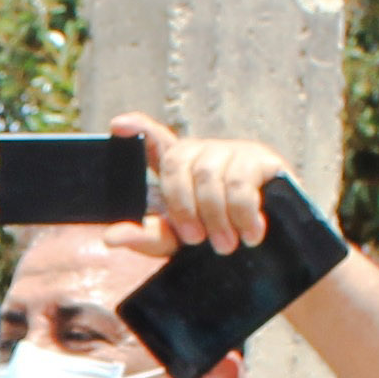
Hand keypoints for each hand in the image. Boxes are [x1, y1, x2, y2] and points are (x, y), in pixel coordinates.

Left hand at [107, 114, 292, 259]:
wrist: (268, 252)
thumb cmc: (212, 241)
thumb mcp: (172, 243)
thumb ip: (142, 237)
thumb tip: (110, 237)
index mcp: (175, 169)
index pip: (155, 141)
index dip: (139, 129)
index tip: (118, 126)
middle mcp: (201, 153)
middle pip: (177, 163)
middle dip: (184, 208)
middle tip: (196, 241)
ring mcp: (232, 151)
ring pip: (209, 176)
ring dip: (215, 217)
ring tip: (225, 246)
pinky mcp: (262, 159)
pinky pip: (240, 183)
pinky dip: (242, 214)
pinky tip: (251, 234)